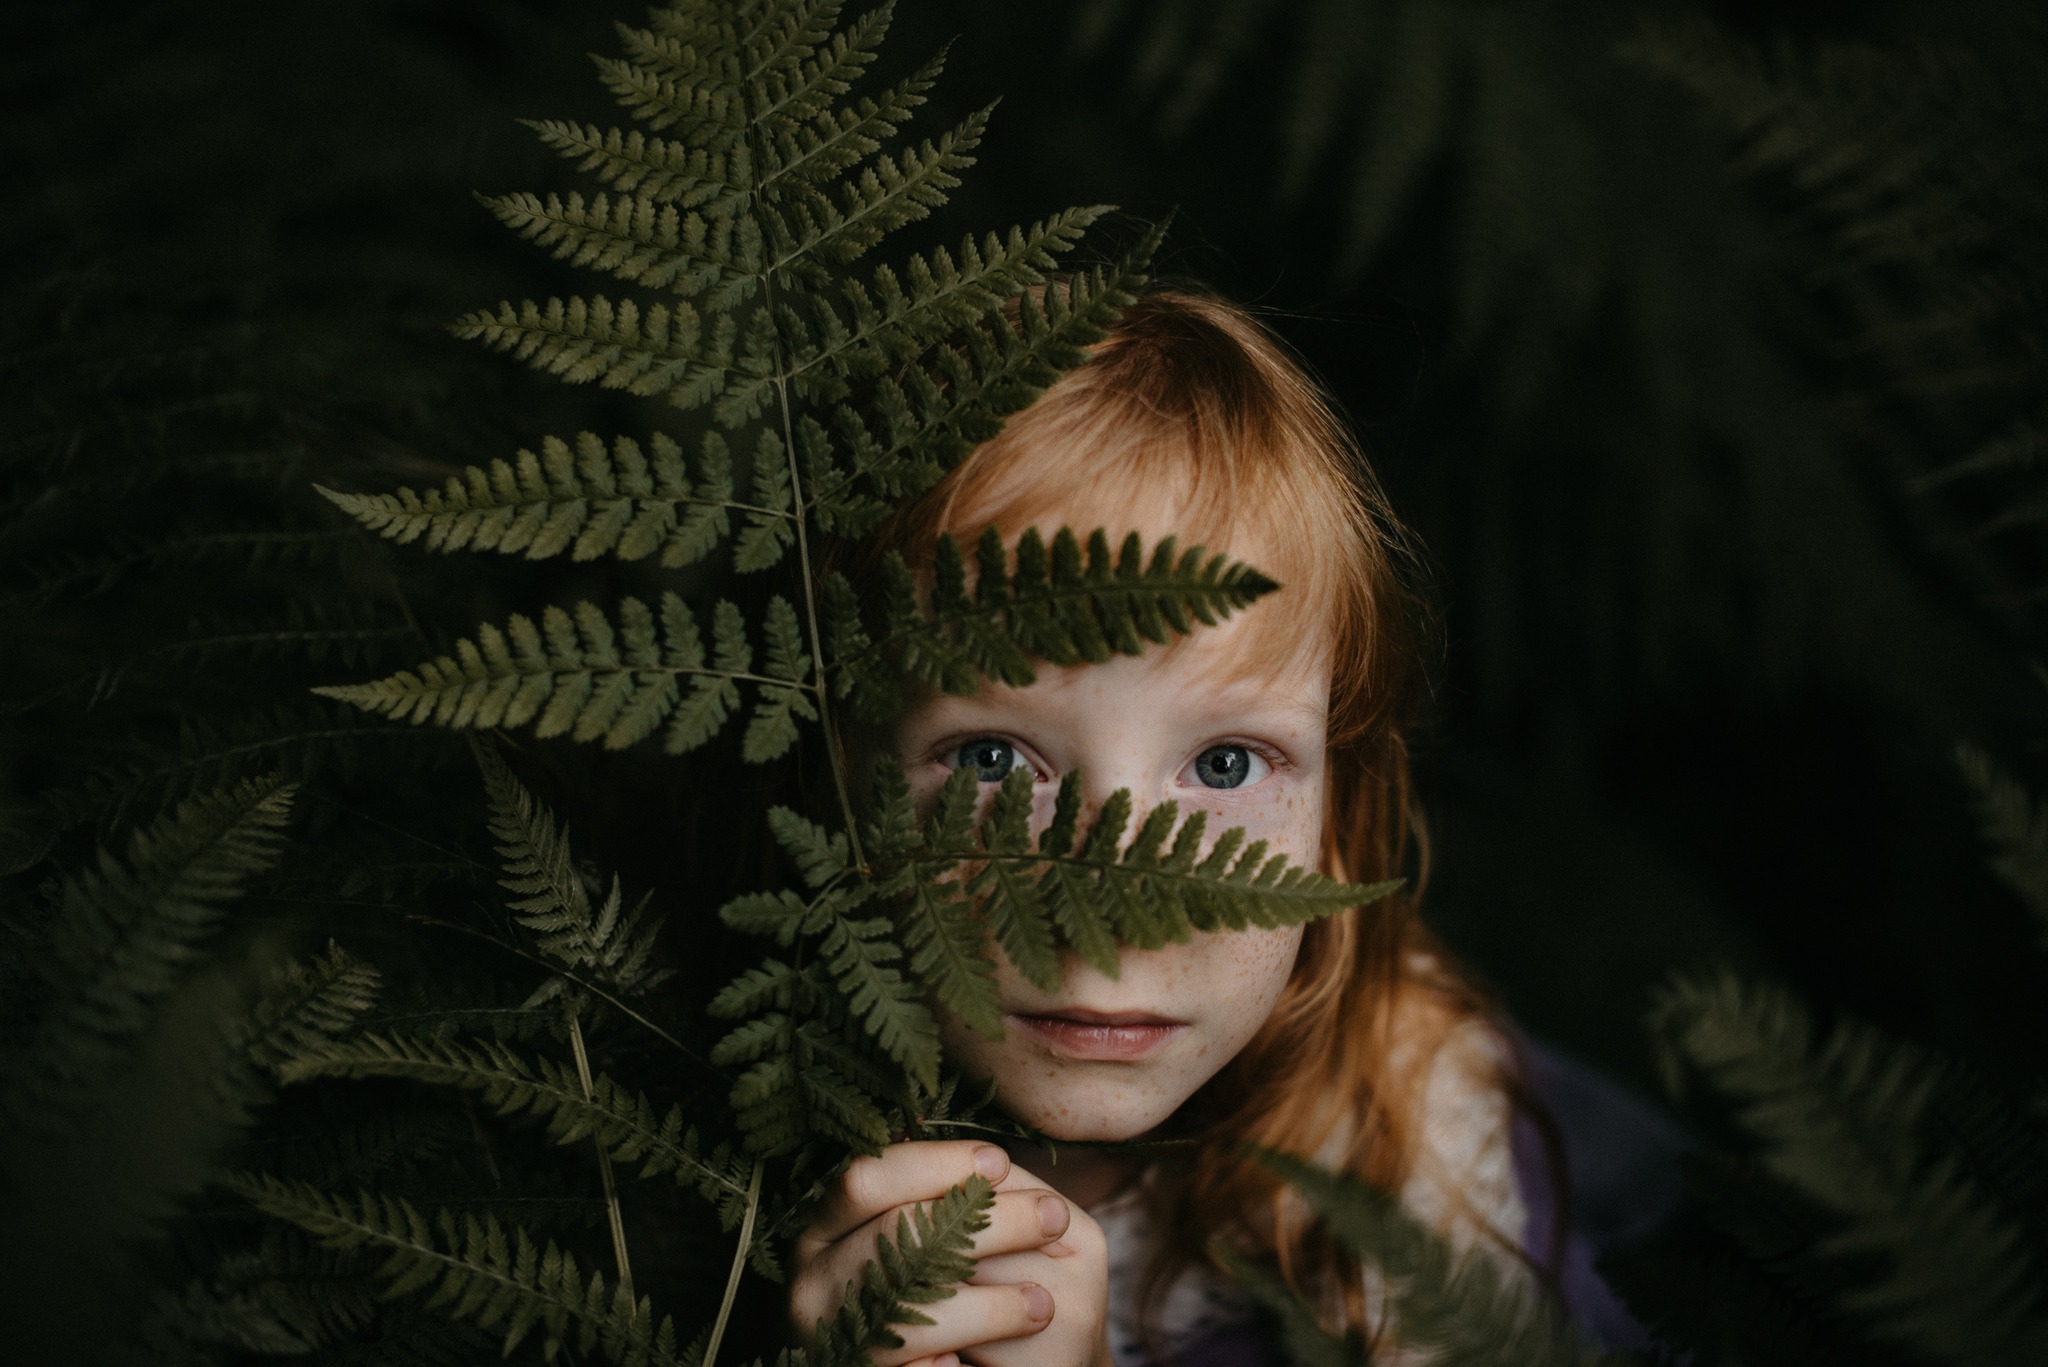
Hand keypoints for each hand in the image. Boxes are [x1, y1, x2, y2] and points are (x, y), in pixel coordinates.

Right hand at [790, 1140, 1112, 1366]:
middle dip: (989, 1224)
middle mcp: (811, 1280)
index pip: (868, 1178)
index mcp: (823, 1227)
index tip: (999, 1160)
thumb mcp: (923, 1234)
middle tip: (1054, 1217)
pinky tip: (974, 1361)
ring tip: (1042, 1305)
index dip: (934, 1165)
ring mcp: (831, 1336)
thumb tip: (990, 1164)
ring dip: (988, 1308)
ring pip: (911, 1313)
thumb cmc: (931, 1286)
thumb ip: (940, 1201)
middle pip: (899, 1236)